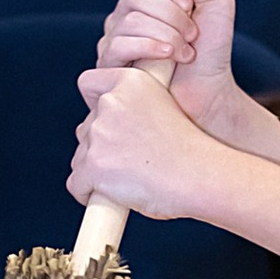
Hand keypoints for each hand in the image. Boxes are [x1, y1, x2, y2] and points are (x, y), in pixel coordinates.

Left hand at [69, 63, 218, 220]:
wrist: (203, 175)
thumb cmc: (192, 152)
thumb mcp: (164, 109)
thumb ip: (133, 110)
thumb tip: (108, 131)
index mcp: (130, 81)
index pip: (89, 83)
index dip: (97, 106)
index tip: (112, 123)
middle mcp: (111, 103)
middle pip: (85, 128)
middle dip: (100, 146)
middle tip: (131, 162)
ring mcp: (99, 134)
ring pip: (81, 157)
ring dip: (97, 170)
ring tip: (130, 181)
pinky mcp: (93, 165)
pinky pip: (76, 184)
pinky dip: (88, 193)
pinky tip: (111, 197)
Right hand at [93, 0, 244, 131]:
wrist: (209, 93)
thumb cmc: (211, 51)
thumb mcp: (218, 4)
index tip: (189, 4)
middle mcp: (126, 13)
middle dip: (172, 15)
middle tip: (193, 34)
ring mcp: (114, 38)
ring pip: (130, 20)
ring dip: (167, 35)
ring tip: (186, 53)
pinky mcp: (109, 65)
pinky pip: (120, 44)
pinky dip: (150, 47)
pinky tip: (170, 58)